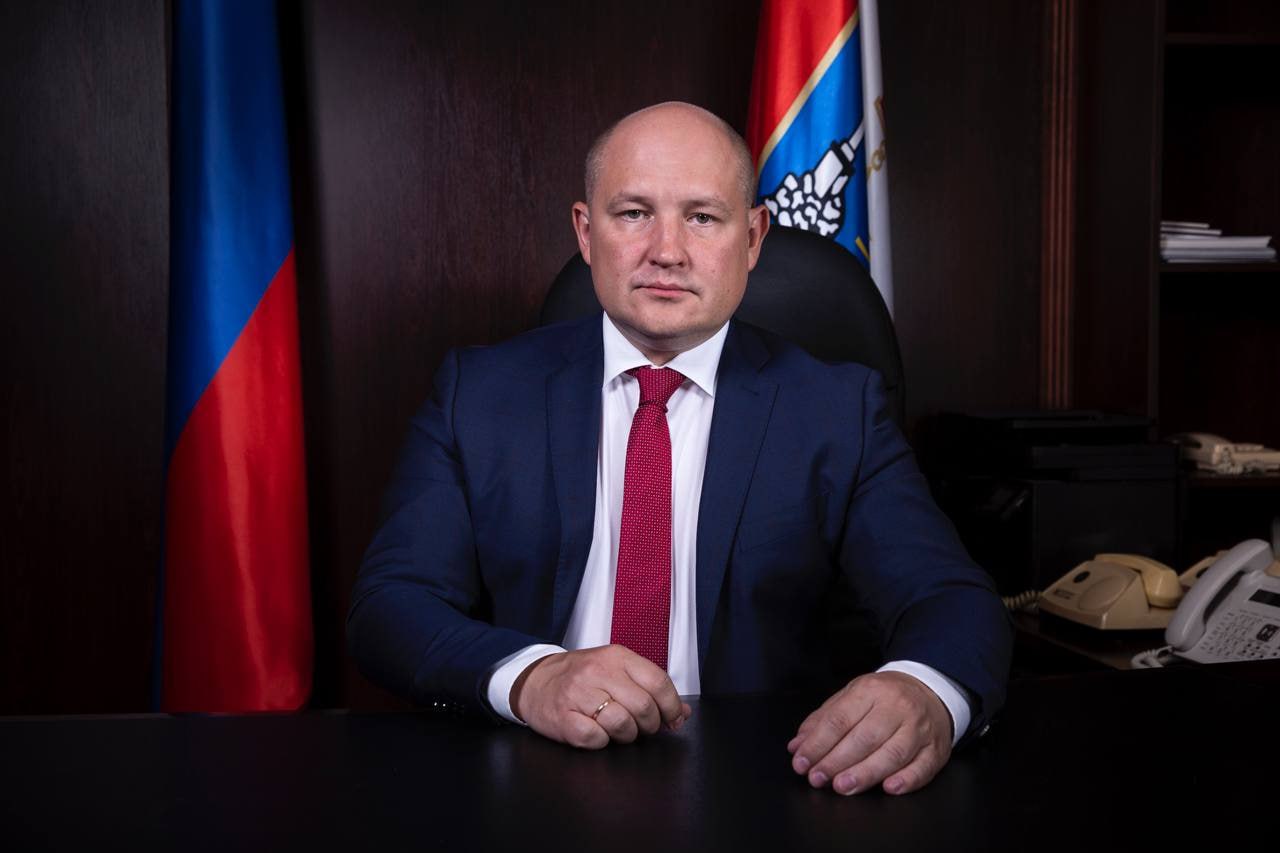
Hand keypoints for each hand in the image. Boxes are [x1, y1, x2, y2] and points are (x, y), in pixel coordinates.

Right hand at [510, 645, 691, 748]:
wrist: (536, 681)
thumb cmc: (581, 677)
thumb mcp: (616, 670)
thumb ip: (650, 687)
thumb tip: (682, 712)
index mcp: (616, 656)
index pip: (658, 682)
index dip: (672, 707)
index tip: (673, 719)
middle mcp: (598, 671)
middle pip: (643, 707)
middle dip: (649, 725)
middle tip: (642, 727)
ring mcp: (578, 694)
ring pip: (622, 724)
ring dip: (626, 735)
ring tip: (618, 729)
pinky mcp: (563, 718)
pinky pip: (596, 739)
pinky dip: (601, 742)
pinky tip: (596, 732)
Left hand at [787, 671, 952, 795]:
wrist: (931, 691)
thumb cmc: (885, 698)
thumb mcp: (851, 697)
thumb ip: (823, 720)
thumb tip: (797, 745)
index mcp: (871, 690)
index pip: (839, 719)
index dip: (818, 743)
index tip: (802, 761)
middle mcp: (897, 707)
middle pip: (864, 738)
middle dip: (837, 761)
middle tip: (818, 778)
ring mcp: (919, 729)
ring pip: (892, 754)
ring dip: (865, 774)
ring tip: (843, 786)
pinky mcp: (936, 749)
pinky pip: (923, 767)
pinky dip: (906, 780)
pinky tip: (888, 788)